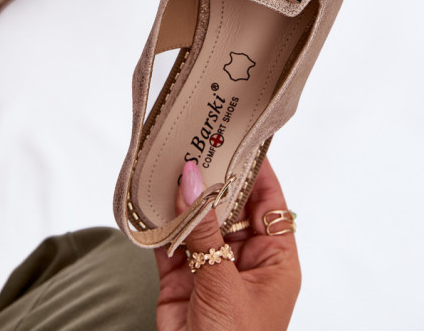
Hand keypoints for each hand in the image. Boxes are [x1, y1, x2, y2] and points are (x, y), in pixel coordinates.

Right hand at [154, 158, 300, 330]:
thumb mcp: (224, 285)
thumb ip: (205, 233)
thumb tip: (191, 182)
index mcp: (273, 261)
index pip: (268, 202)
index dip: (256, 169)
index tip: (239, 138)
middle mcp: (243, 260)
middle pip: (230, 206)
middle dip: (213, 177)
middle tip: (196, 144)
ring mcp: (211, 269)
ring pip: (198, 221)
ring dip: (184, 197)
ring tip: (169, 163)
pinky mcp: (180, 280)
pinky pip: (170, 241)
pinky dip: (159, 222)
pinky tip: (150, 199)